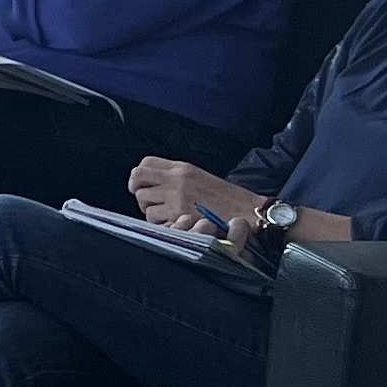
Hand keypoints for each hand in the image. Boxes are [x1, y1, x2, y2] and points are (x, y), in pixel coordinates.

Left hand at [130, 157, 245, 233]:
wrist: (249, 213)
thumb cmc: (228, 199)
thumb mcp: (201, 178)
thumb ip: (177, 178)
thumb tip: (154, 185)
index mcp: (183, 168)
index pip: (145, 163)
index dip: (141, 175)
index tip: (144, 184)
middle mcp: (176, 179)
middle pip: (137, 178)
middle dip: (138, 190)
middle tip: (148, 201)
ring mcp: (175, 196)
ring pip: (143, 201)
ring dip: (150, 210)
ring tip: (166, 215)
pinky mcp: (178, 214)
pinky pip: (154, 218)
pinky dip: (160, 223)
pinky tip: (174, 224)